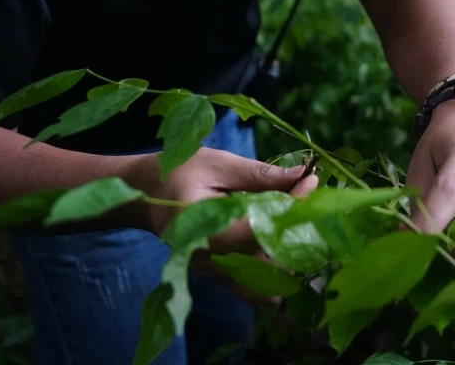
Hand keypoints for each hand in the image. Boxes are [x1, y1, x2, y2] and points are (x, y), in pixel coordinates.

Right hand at [138, 147, 318, 302]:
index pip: (264, 228)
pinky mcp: (220, 278)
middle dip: (299, 234)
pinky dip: (276, 271)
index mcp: (207, 229)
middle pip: (272, 266)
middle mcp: (212, 261)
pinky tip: (283, 239)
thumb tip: (302, 174)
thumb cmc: (178, 173)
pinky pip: (255, 289)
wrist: (145, 195)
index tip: (309, 180)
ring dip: (290, 258)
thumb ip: (259, 174)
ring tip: (298, 223)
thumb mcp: (218, 165)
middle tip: (309, 200)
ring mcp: (215, 274)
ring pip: (268, 287)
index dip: (295, 206)